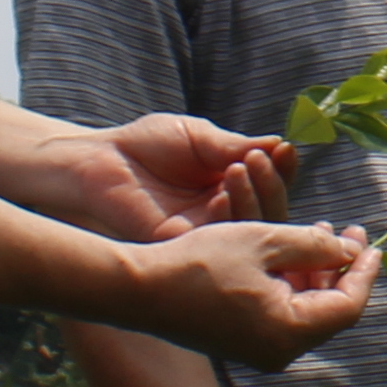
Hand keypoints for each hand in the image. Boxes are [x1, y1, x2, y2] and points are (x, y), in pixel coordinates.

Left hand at [107, 115, 292, 237]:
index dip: (282, 170)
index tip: (285, 150)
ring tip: (239, 169)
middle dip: (271, 185)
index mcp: (232, 185)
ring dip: (252, 199)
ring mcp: (207, 233)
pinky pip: (218, 244)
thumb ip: (236, 147)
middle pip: (270, 212)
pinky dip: (226, 219)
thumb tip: (281, 146)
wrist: (102, 161)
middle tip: (258, 161)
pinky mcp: (185, 248)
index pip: (271, 183)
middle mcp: (226, 212)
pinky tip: (220, 197)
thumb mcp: (201, 138)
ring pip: (250, 231)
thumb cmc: (148, 144)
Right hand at [119, 221, 375, 368]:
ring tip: (318, 233)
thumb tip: (350, 253)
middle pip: (329, 311)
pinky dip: (291, 285)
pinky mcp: (241, 343)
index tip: (371, 241)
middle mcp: (278, 352)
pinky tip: (287, 253)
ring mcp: (258, 352)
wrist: (138, 289)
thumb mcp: (265, 241)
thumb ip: (315, 246)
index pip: (347, 306)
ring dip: (315, 274)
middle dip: (341, 270)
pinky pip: (281, 315)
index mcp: (289, 332)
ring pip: (305, 311)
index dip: (364, 271)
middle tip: (347, 232)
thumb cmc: (200, 261)